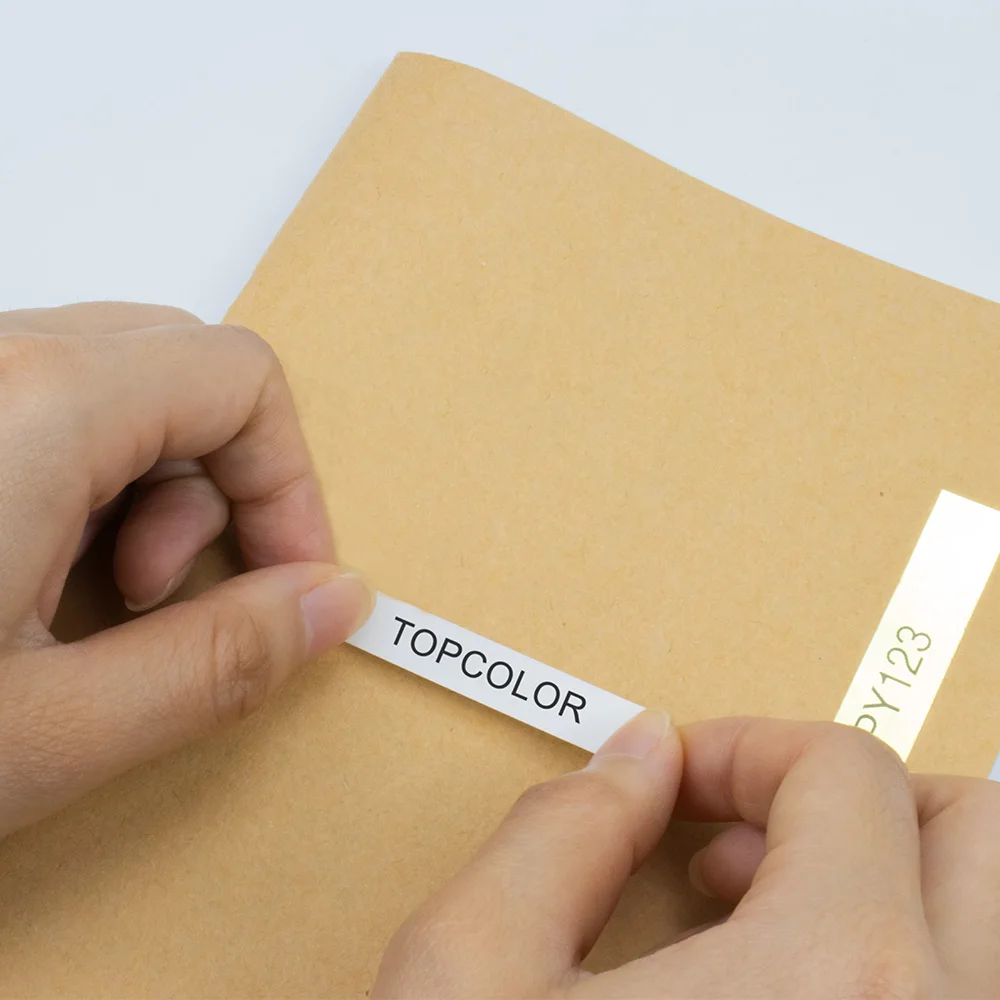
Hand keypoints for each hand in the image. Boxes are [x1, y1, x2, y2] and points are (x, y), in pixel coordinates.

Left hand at [0, 303, 370, 834]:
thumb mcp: (46, 730)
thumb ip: (215, 662)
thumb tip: (330, 607)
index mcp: (32, 405)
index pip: (241, 379)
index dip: (293, 486)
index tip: (289, 580)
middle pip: (182, 370)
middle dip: (219, 485)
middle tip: (177, 592)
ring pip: (114, 385)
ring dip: (145, 488)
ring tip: (100, 595)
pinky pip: (45, 405)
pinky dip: (79, 481)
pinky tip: (30, 575)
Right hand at [374, 713, 999, 997]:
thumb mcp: (468, 982)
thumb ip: (560, 831)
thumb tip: (642, 752)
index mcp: (840, 981)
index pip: (847, 774)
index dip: (747, 745)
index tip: (675, 785)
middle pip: (977, 832)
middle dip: (851, 802)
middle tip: (738, 847)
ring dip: (897, 888)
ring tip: (771, 929)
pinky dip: (907, 975)